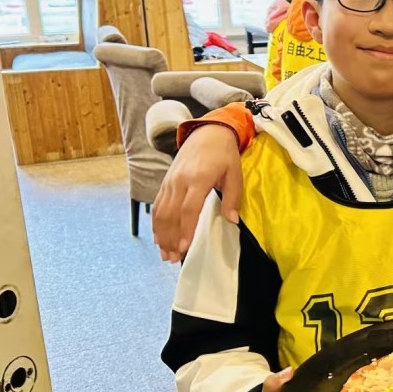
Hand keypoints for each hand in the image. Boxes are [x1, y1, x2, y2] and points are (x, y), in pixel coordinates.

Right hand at [153, 124, 244, 261]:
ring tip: (165, 254)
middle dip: (170, 238)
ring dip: (161, 234)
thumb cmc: (224, 154)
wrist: (208, 133)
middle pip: (170, 214)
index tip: (184, 247)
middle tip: (172, 258)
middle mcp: (180, 181)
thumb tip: (232, 221)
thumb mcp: (235, 174)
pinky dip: (157, 223)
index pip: (189, 208)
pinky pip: (158, 205)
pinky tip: (159, 237)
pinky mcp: (166, 182)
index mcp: (198, 179)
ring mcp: (170, 181)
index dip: (185, 229)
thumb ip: (233, 198)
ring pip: (161, 212)